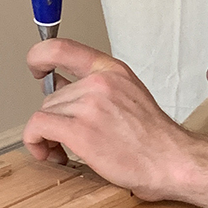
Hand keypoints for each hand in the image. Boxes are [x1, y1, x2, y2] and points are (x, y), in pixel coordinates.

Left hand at [23, 38, 186, 199]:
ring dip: (46, 135)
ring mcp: (90, 105)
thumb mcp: (129, 95)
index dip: (40, 56)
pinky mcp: (80, 130)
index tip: (37, 68)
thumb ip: (96, 88)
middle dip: (53, 118)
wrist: (171, 160)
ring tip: (63, 150)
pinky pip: (37, 128)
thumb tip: (60, 86)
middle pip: (51, 95)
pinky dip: (36, 143)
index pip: (62, 48)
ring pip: (44, 114)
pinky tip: (51, 154)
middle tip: (63, 138)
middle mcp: (100, 83)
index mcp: (113, 70)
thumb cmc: (154, 138)